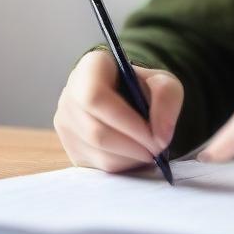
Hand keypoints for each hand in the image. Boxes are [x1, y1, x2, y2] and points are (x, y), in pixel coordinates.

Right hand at [53, 49, 183, 172]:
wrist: (131, 100)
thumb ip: (167, 98)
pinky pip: (97, 165)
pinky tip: (135, 152)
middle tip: (158, 148)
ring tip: (150, 149)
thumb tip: (159, 136)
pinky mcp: (72, 148)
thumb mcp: (164, 82)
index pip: (95, 97)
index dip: (125, 121)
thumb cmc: (144, 88)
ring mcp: (66, 124)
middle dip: (133, 144)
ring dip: (130, 156)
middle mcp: (70, 94)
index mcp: (90, 68)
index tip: (154, 134)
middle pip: (96, 131)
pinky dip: (123, 164)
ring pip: (97, 151)